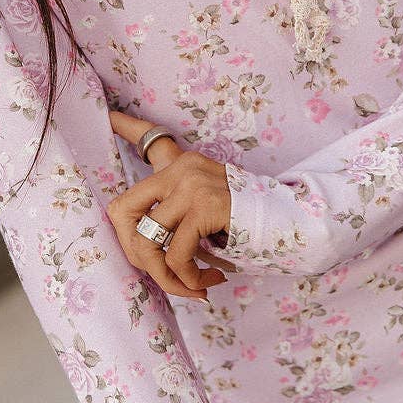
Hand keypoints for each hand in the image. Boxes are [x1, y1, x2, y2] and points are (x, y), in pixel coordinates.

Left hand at [106, 108, 236, 300]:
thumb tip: (145, 256)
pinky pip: (175, 254)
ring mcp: (192, 185)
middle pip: (124, 210)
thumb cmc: (251, 226)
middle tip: (164, 276)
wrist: (295, 224)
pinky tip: (207, 283)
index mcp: (184, 165)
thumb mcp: (210, 212)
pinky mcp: (205, 205)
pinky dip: (187, 278)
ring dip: (166, 277)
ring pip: (148, 241)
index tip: (108, 116)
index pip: (150, 138)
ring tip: (190, 287)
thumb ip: (180, 219)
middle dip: (136, 255)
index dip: (126, 126)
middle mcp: (183, 169)